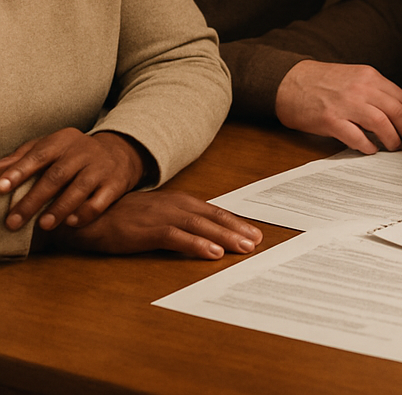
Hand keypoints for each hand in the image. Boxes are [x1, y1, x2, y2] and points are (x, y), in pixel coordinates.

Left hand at [0, 129, 143, 231]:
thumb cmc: (73, 154)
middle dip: (33, 200)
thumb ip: (22, 158)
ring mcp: (100, 168)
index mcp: (62, 141)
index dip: (19, 171)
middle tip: (12, 222)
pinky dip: (85, 212)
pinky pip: (100, 200)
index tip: (0, 187)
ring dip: (59, 209)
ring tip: (43, 226)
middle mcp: (83, 152)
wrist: (120, 153)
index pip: (38, 155)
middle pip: (57, 176)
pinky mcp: (115, 184)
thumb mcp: (50, 147)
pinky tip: (72, 222)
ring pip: (79, 189)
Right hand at [52, 191, 262, 258]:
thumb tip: (204, 235)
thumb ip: (180, 221)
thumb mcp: (158, 215)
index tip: (254, 232)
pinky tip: (212, 253)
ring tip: (243, 248)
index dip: (235, 222)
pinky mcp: (148, 231)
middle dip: (237, 230)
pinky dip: (197, 245)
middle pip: (213, 218)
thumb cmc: (125, 216)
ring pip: (201, 227)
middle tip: (257, 242)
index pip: (214, 212)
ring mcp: (163, 217)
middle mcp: (176, 206)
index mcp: (180, 202)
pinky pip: (178, 238)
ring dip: (224, 237)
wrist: (92, 215)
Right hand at [275, 60, 401, 153]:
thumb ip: (374, 90)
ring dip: (392, 139)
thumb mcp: (354, 76)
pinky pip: (356, 136)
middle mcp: (360, 88)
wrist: (290, 81)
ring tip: (395, 147)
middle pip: (395, 111)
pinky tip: (371, 150)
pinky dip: (368, 145)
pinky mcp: (330, 119)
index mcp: (369, 76)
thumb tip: (397, 112)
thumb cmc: (323, 81)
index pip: (401, 97)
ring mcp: (345, 103)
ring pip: (381, 123)